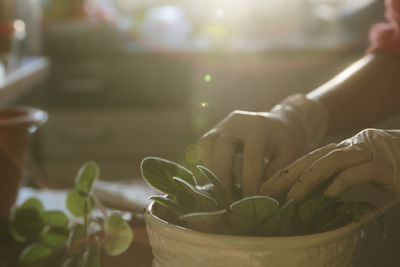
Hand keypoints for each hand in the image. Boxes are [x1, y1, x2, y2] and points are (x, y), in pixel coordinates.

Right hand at [197, 94, 327, 195]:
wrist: (279, 121)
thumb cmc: (286, 141)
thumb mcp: (287, 155)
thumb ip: (273, 173)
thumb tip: (258, 197)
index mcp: (260, 127)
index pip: (251, 157)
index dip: (249, 181)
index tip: (249, 202)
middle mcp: (238, 122)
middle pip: (222, 147)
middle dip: (222, 176)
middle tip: (225, 200)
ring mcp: (223, 124)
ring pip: (206, 144)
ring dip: (209, 169)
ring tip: (217, 191)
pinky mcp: (215, 130)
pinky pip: (203, 146)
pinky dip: (206, 163)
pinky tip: (214, 180)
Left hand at [261, 128, 399, 201]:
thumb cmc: (391, 166)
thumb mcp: (359, 171)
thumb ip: (338, 177)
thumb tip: (315, 193)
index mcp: (342, 150)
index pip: (308, 160)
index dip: (286, 172)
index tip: (267, 187)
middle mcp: (351, 148)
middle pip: (312, 159)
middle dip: (287, 175)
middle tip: (267, 192)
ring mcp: (367, 153)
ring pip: (331, 161)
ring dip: (308, 179)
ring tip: (292, 197)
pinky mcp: (385, 165)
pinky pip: (359, 171)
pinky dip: (343, 181)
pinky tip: (329, 194)